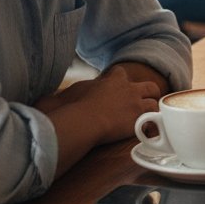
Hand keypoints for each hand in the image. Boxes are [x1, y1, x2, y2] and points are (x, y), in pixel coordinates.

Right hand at [37, 64, 161, 146]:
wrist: (85, 120)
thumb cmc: (74, 107)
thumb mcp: (72, 93)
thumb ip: (72, 92)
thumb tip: (48, 98)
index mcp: (113, 80)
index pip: (121, 74)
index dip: (120, 80)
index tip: (117, 87)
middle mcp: (129, 89)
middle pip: (149, 85)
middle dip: (149, 91)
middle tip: (145, 100)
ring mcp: (136, 103)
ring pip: (155, 101)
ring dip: (153, 108)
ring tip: (152, 115)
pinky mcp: (139, 118)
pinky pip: (154, 120)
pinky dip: (153, 124)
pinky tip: (152, 129)